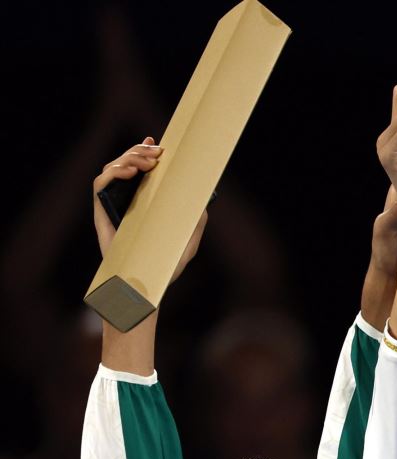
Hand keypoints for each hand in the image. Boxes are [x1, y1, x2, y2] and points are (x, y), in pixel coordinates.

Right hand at [93, 138, 207, 279]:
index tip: (157, 143)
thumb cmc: (165, 266)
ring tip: (148, 163)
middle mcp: (126, 201)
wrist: (146, 285)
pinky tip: (131, 173)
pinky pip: (100, 184)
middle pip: (126, 164)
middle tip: (157, 152)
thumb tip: (203, 199)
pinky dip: (113, 172)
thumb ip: (195, 221)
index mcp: (144, 203)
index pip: (140, 171)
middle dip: (140, 151)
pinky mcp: (101, 213)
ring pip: (112, 169)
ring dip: (128, 158)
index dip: (145, 152)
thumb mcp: (188, 241)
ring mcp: (113, 206)